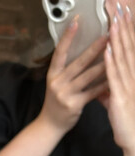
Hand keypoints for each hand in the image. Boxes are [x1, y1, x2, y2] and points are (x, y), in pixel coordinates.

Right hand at [39, 19, 107, 134]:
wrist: (50, 125)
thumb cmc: (57, 101)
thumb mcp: (57, 83)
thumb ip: (67, 69)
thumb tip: (84, 50)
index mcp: (53, 75)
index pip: (59, 52)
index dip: (67, 37)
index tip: (76, 22)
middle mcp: (57, 83)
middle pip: (78, 63)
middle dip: (94, 49)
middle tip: (107, 36)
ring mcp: (65, 95)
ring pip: (87, 77)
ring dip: (103, 64)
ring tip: (114, 53)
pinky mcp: (74, 105)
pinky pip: (93, 92)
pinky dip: (104, 84)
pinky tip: (113, 76)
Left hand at [103, 1, 134, 153]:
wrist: (132, 138)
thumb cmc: (124, 120)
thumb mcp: (113, 102)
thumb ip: (107, 91)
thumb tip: (100, 88)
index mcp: (130, 76)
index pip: (128, 48)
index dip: (126, 30)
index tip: (122, 13)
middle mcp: (132, 76)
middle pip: (128, 47)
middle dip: (123, 27)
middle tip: (120, 7)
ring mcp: (128, 85)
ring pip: (122, 57)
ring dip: (118, 38)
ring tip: (114, 21)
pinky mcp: (121, 96)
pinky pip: (115, 76)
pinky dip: (111, 61)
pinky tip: (108, 49)